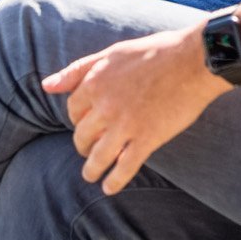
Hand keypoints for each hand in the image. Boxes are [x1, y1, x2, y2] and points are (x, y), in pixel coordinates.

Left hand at [41, 25, 227, 193]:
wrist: (194, 61)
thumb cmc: (155, 52)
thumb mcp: (111, 54)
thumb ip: (77, 71)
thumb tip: (46, 86)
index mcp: (95, 82)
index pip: (73, 110)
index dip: (78, 119)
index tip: (86, 123)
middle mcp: (105, 106)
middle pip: (82, 135)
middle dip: (83, 145)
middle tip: (89, 149)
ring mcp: (126, 125)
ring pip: (98, 156)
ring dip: (91, 169)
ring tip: (91, 175)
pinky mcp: (147, 139)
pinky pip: (124, 167)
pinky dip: (114, 181)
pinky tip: (109, 187)